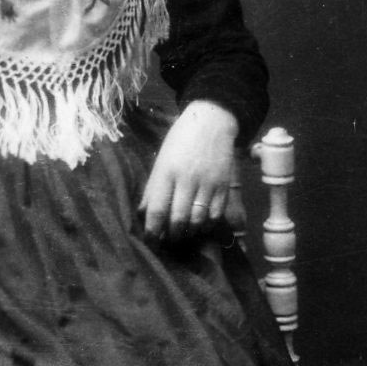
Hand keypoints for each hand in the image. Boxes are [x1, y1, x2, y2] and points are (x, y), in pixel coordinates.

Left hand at [139, 100, 237, 240]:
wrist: (211, 122)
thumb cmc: (180, 141)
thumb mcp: (161, 160)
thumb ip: (153, 188)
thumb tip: (142, 214)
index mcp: (166, 172)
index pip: (157, 209)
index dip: (152, 231)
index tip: (150, 242)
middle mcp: (187, 179)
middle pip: (178, 219)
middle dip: (171, 236)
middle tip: (167, 241)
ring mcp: (207, 183)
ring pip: (198, 220)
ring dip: (189, 233)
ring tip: (183, 235)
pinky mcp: (224, 186)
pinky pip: (215, 214)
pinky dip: (207, 225)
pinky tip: (201, 226)